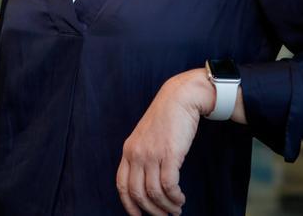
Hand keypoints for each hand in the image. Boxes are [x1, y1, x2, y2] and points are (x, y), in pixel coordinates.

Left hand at [116, 69, 213, 215]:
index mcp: (128, 151)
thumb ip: (143, 156)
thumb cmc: (167, 118)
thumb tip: (148, 182)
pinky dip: (175, 197)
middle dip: (151, 211)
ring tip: (176, 209)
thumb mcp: (146, 137)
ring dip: (167, 206)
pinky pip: (169, 185)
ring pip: (154, 192)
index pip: (122, 185)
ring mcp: (151, 154)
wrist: (180, 98)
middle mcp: (136, 154)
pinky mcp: (169, 154)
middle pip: (138, 193)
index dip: (129, 205)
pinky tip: (180, 198)